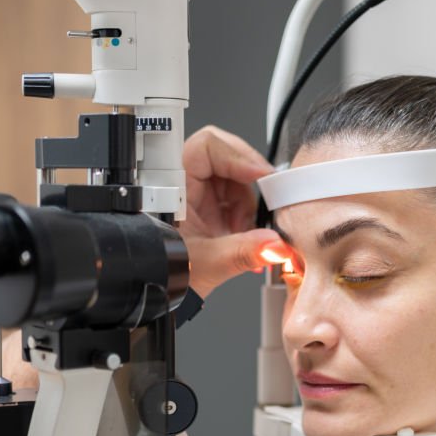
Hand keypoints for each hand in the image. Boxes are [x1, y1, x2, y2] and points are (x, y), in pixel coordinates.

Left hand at [180, 126, 289, 298]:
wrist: (160, 288)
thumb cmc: (165, 273)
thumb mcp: (208, 264)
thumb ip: (243, 252)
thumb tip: (275, 244)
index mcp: (171, 187)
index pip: (206, 147)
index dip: (237, 156)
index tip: (260, 175)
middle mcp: (181, 184)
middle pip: (225, 158)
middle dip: (248, 184)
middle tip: (263, 203)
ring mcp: (193, 193)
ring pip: (233, 177)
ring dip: (247, 203)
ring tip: (242, 231)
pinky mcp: (204, 204)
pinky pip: (232, 194)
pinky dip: (243, 212)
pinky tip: (240, 232)